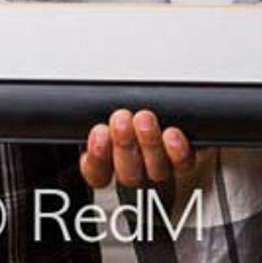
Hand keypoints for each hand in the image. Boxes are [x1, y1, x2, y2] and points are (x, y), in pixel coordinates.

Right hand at [79, 109, 193, 189]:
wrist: (168, 119)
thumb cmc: (126, 116)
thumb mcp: (99, 110)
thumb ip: (93, 109)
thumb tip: (78, 88)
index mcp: (107, 163)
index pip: (97, 173)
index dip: (97, 158)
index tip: (98, 134)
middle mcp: (135, 173)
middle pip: (128, 175)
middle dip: (124, 146)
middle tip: (121, 120)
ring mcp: (161, 170)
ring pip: (155, 170)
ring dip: (149, 144)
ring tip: (144, 119)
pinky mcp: (184, 162)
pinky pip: (182, 164)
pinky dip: (177, 151)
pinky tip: (172, 134)